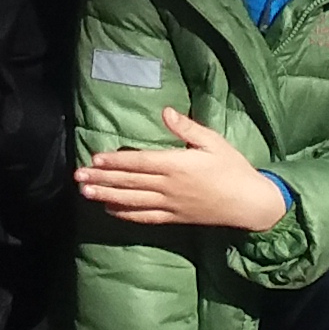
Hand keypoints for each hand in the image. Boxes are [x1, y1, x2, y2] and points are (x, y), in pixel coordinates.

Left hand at [76, 109, 286, 231]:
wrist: (251, 204)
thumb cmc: (233, 168)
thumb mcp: (213, 142)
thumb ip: (187, 128)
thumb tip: (166, 111)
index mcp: (176, 165)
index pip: (138, 162)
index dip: (115, 161)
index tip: (94, 159)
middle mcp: (169, 187)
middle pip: (129, 182)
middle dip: (102, 179)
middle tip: (77, 177)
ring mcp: (171, 205)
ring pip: (132, 201)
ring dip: (107, 196)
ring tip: (85, 193)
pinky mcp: (175, 218)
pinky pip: (146, 217)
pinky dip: (126, 213)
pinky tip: (110, 209)